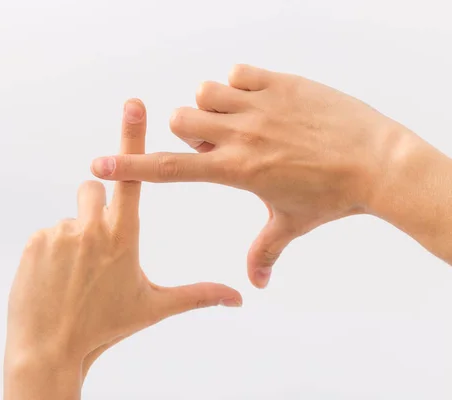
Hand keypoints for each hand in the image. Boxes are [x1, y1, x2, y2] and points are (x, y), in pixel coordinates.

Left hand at [4, 99, 241, 399]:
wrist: (51, 349)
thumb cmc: (106, 327)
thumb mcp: (154, 307)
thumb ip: (197, 295)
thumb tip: (239, 298)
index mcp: (123, 236)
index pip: (133, 178)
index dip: (134, 138)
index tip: (134, 105)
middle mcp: (90, 227)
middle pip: (93, 190)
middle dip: (97, 209)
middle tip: (96, 250)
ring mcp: (58, 233)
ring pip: (71, 218)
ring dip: (75, 238)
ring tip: (75, 275)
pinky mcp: (34, 241)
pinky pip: (48, 233)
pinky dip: (53, 251)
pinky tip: (55, 278)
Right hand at [91, 65, 420, 287]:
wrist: (378, 162)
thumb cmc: (332, 198)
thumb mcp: (291, 225)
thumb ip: (264, 252)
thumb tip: (254, 287)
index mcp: (235, 171)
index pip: (170, 170)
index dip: (131, 167)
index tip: (100, 162)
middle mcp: (241, 135)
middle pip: (181, 119)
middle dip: (190, 132)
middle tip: (220, 145)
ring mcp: (260, 105)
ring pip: (205, 91)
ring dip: (211, 106)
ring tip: (238, 122)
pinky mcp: (281, 83)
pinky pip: (237, 72)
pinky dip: (238, 85)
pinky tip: (258, 102)